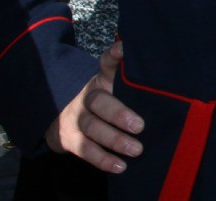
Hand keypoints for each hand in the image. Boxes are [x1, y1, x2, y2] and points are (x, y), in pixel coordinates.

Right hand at [45, 42, 140, 173]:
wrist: (60, 118)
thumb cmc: (100, 101)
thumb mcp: (111, 86)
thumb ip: (129, 79)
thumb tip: (155, 67)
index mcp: (100, 81)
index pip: (106, 64)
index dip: (114, 56)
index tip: (124, 49)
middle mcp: (87, 97)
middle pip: (99, 102)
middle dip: (119, 114)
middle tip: (140, 126)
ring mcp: (76, 119)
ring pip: (92, 128)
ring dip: (114, 140)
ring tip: (136, 149)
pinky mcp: (70, 140)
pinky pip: (85, 151)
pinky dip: (103, 160)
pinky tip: (120, 166)